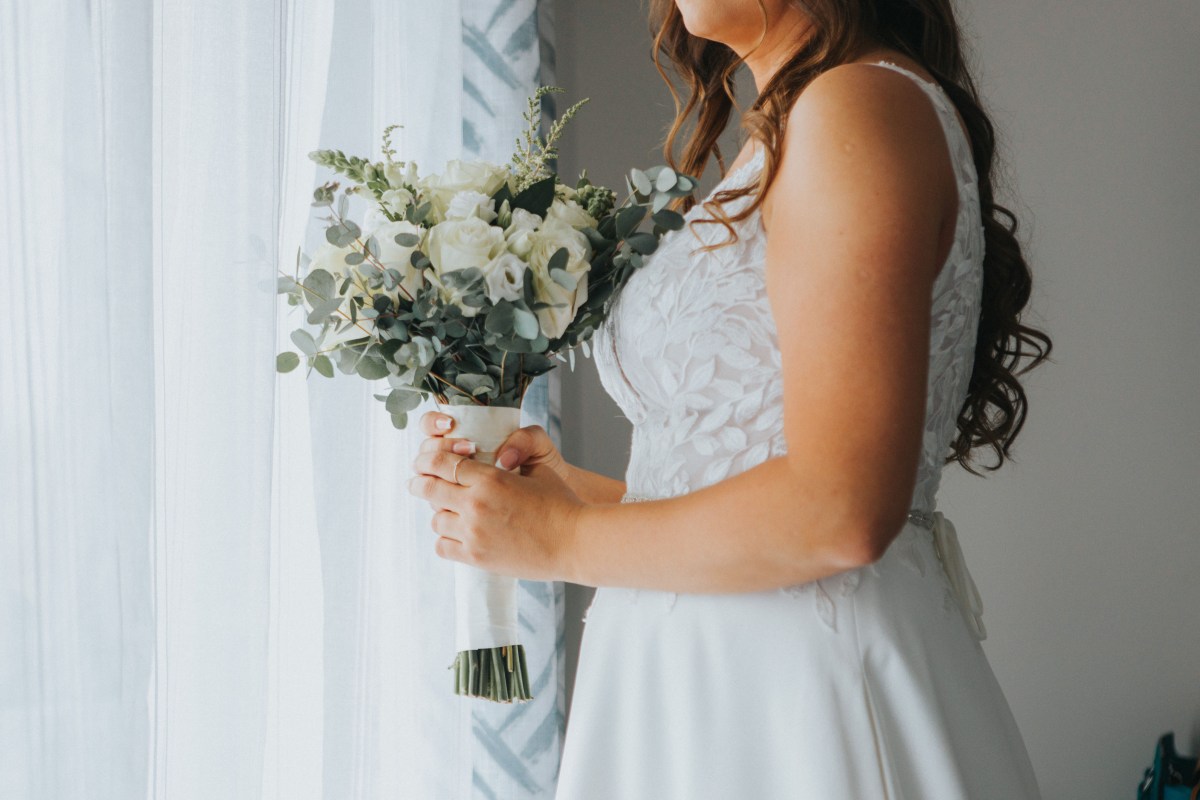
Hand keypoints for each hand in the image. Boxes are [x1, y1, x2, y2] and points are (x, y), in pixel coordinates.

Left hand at [408, 410, 583, 580]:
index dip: (428, 460)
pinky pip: (443, 546)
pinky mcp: (476, 557)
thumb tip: (487, 457)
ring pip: (435, 519)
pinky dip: (446, 539)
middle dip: (419, 483)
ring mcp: (474, 532)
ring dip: (439, 513)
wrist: (575, 542)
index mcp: (491, 478)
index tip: (424, 462)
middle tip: (417, 482)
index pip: (443, 462)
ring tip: (449, 512)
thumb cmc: (561, 504)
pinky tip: (457, 535)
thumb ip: (505, 461)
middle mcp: (476, 504)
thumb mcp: (536, 471)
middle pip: (429, 488)